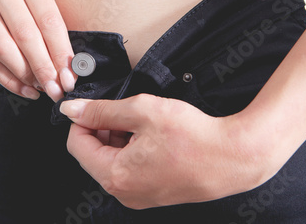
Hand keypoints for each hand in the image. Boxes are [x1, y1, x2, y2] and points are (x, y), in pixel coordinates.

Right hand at [0, 0, 76, 101]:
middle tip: (56, 90)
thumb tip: (69, 75)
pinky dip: (8, 80)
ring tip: (40, 88)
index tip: (69, 78)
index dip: (60, 53)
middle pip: (26, 35)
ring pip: (3, 49)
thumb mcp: (42, 12)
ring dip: (25, 75)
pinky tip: (25, 89)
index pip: (49, 21)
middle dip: (43, 67)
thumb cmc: (24, 11)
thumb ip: (56, 39)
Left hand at [60, 94, 269, 208]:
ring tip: (143, 126)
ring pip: (111, 162)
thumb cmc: (194, 136)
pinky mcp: (152, 195)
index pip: (77, 145)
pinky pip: (128, 171)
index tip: (95, 108)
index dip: (83, 121)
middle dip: (102, 130)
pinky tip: (151, 138)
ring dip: (117, 139)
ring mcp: (139, 197)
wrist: (234, 157)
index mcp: (116, 175)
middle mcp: (124, 193)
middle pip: (93, 155)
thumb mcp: (142, 112)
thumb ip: (102, 111)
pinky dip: (131, 151)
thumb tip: (72, 110)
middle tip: (124, 113)